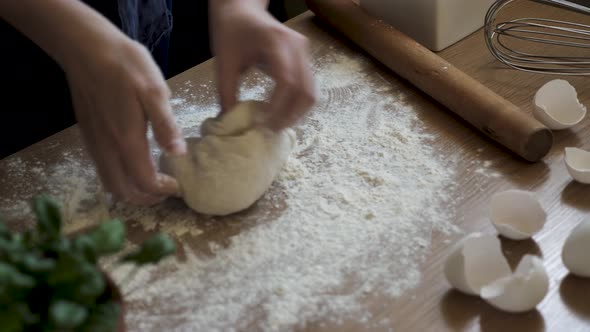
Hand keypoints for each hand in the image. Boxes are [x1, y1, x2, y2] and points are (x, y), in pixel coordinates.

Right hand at [1, 0, 185, 204]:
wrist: (87, 48)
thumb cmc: (125, 66)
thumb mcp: (155, 91)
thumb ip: (166, 125)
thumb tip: (178, 154)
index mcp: (127, 140)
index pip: (145, 182)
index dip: (164, 191)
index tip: (179, 186)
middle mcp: (107, 148)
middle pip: (123, 191)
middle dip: (146, 199)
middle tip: (166, 191)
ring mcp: (95, 142)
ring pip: (109, 182)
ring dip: (131, 190)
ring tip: (152, 182)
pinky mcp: (88, 134)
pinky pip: (102, 168)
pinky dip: (119, 177)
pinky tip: (133, 163)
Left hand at [209, 0, 315, 129]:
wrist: (242, 8)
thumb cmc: (231, 30)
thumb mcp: (223, 60)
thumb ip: (225, 91)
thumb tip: (229, 120)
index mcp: (276, 42)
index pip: (287, 81)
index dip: (278, 106)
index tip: (263, 123)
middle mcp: (297, 46)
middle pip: (305, 90)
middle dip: (290, 116)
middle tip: (271, 131)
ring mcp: (304, 52)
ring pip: (311, 92)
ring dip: (297, 113)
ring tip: (276, 125)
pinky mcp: (304, 59)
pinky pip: (308, 87)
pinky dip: (298, 104)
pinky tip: (281, 113)